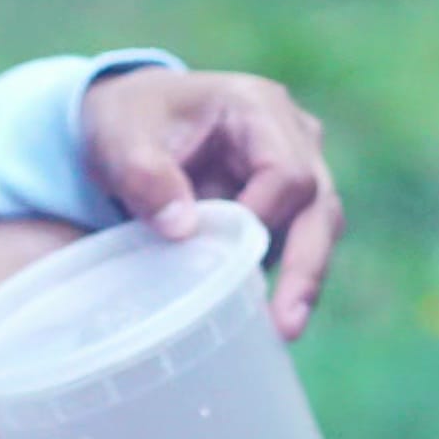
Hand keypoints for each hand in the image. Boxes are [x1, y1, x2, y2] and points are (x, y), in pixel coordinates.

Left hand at [82, 65, 341, 336]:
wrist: (127, 118)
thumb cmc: (126, 120)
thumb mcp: (119, 139)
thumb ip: (145, 177)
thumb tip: (184, 230)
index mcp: (258, 108)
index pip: (286, 173)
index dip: (263, 218)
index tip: (226, 255)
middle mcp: (293, 135)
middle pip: (320, 206)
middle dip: (306, 268)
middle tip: (287, 325)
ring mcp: (296, 167)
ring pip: (318, 228)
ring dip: (301, 279)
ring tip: (281, 330)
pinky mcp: (285, 200)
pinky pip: (296, 240)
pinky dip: (282, 275)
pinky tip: (262, 317)